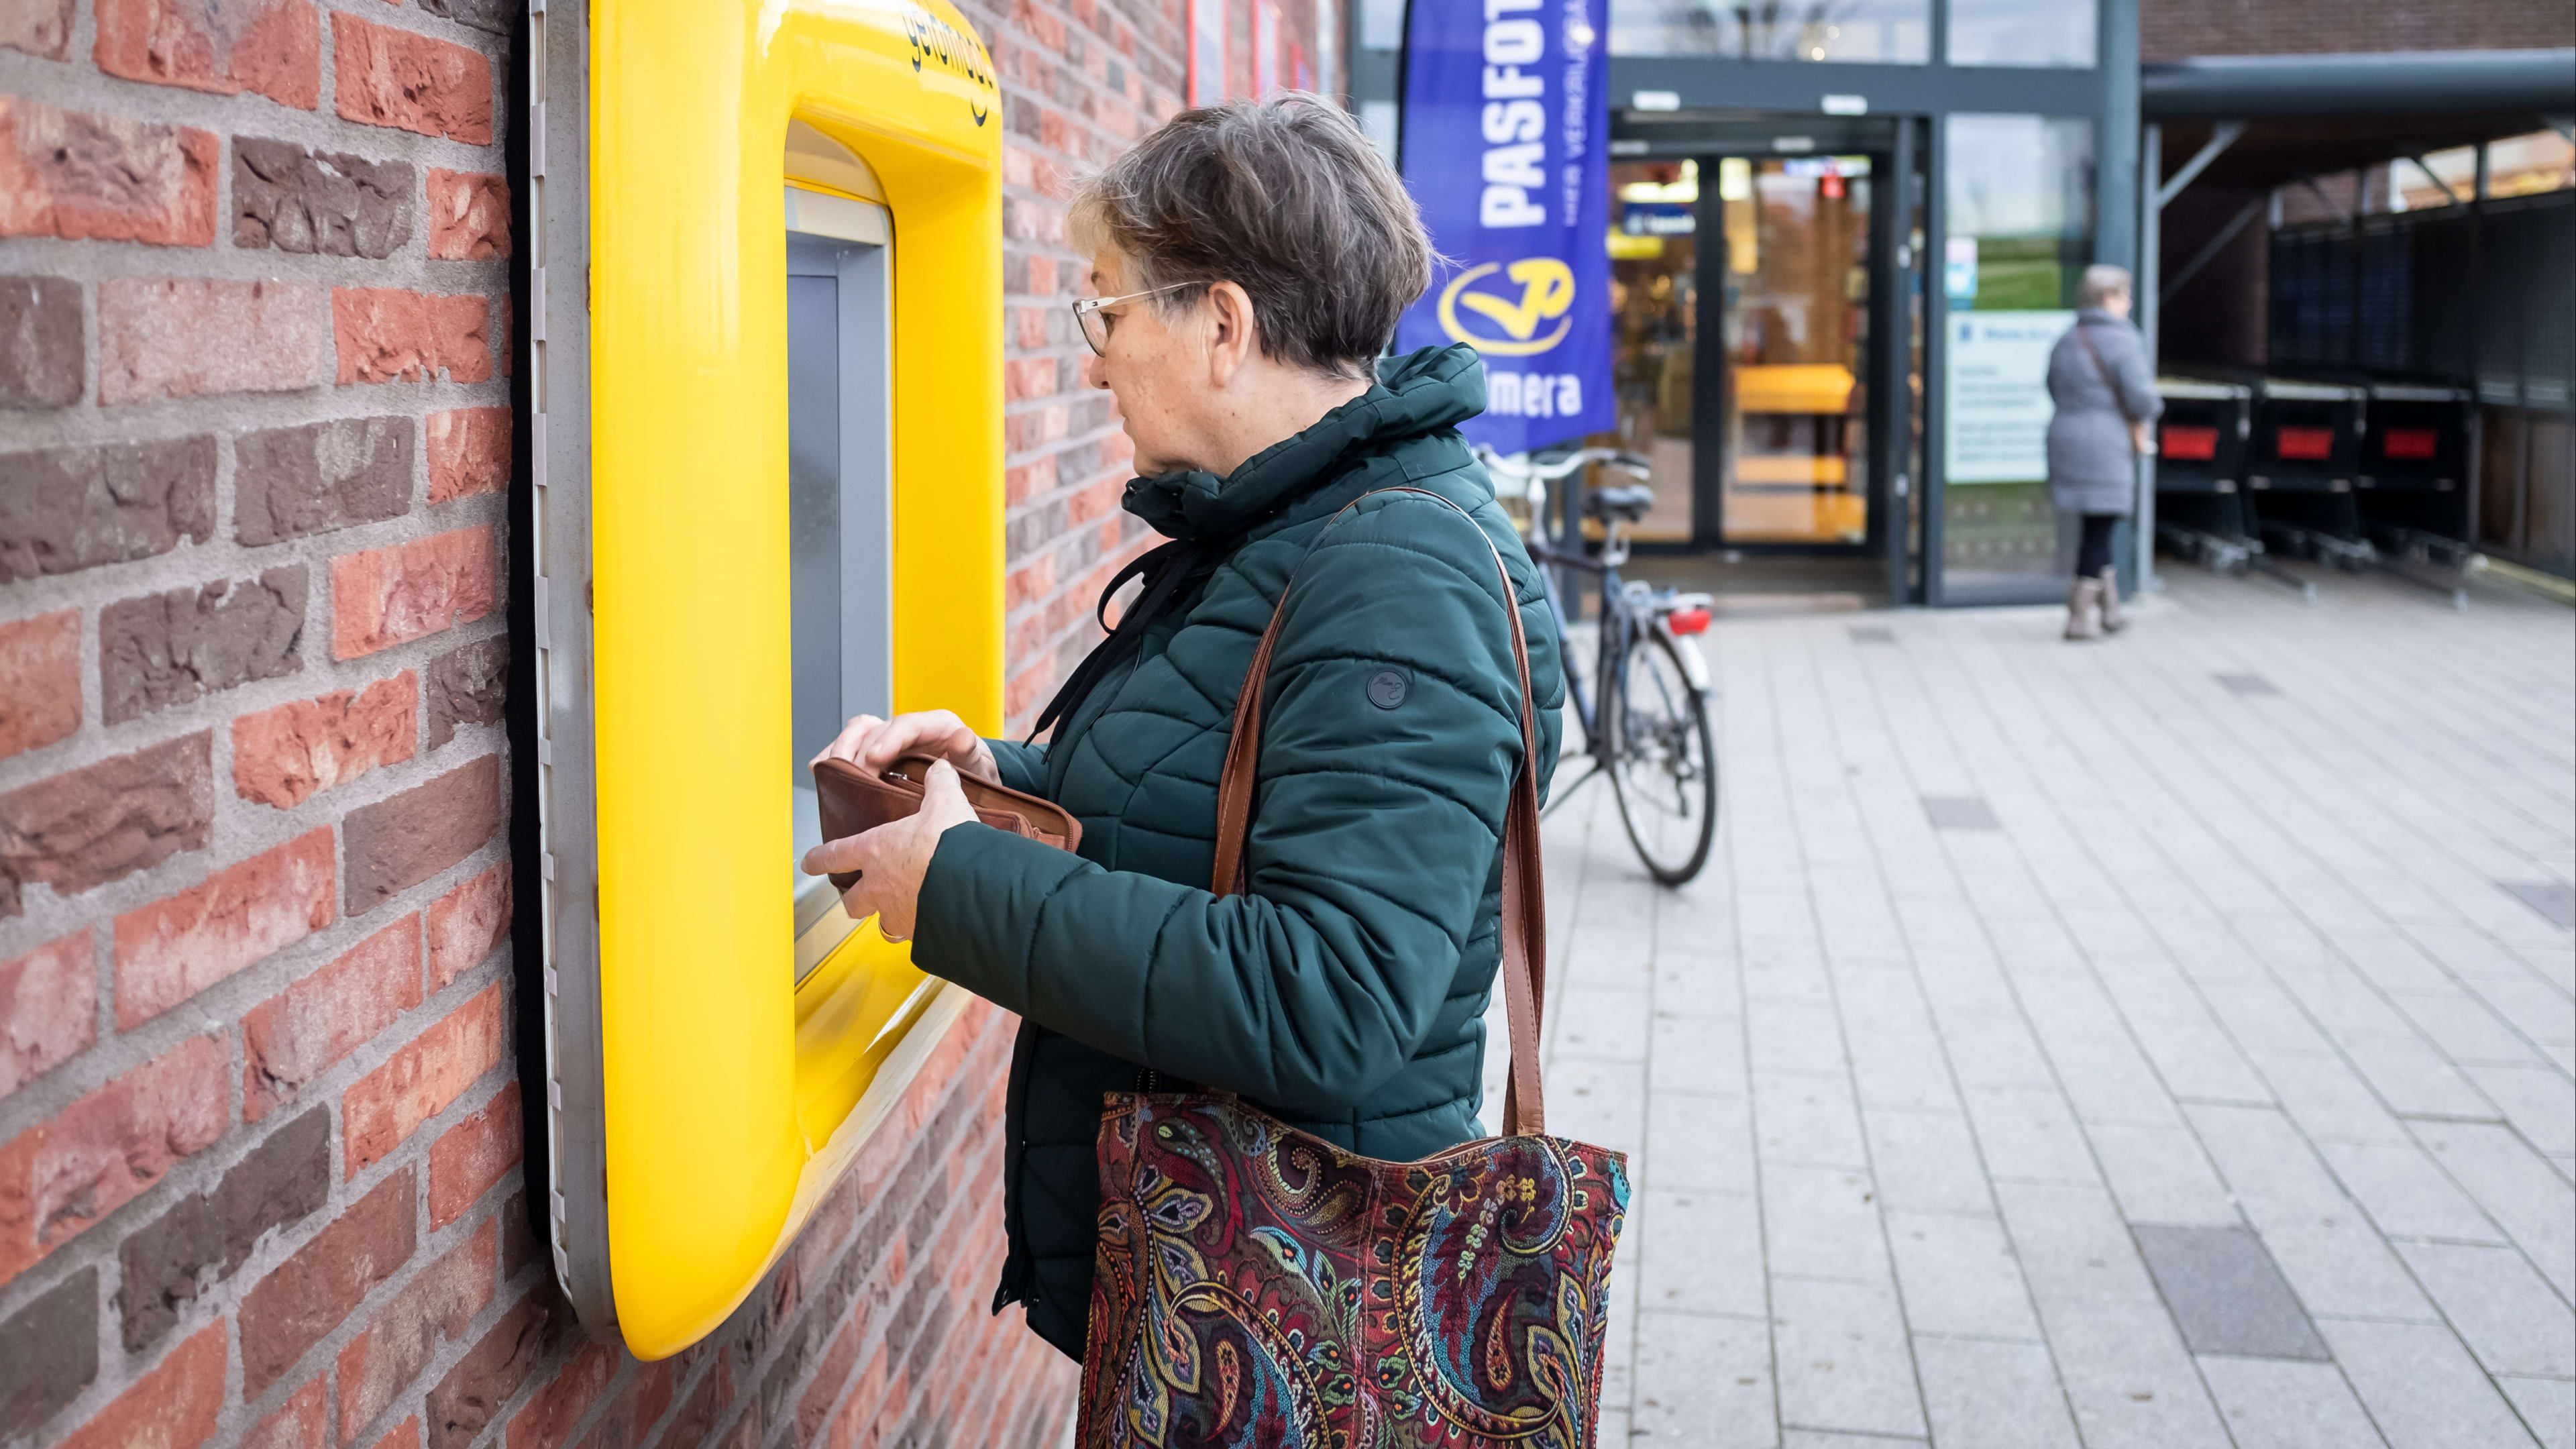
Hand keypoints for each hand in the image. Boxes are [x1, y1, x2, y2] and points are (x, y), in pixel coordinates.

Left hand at [799, 759, 978, 941]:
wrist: (972, 884)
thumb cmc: (949, 844)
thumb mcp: (945, 802)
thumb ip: (938, 784)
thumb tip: (940, 768)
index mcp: (876, 851)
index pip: (836, 854)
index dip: (819, 858)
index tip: (809, 862)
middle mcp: (879, 886)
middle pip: (852, 901)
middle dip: (853, 899)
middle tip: (858, 896)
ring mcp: (896, 913)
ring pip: (882, 921)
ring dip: (889, 915)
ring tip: (905, 909)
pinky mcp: (917, 933)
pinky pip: (912, 933)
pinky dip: (919, 926)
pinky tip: (933, 918)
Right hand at [810, 709, 998, 783]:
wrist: (974, 781)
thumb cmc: (975, 772)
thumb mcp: (979, 765)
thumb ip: (969, 751)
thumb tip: (962, 737)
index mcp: (936, 724)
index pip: (907, 724)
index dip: (887, 739)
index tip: (874, 759)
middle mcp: (909, 727)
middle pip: (875, 727)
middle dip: (859, 751)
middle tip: (853, 778)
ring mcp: (891, 737)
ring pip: (857, 733)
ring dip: (840, 751)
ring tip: (830, 773)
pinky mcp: (878, 752)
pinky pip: (850, 748)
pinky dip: (833, 757)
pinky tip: (820, 770)